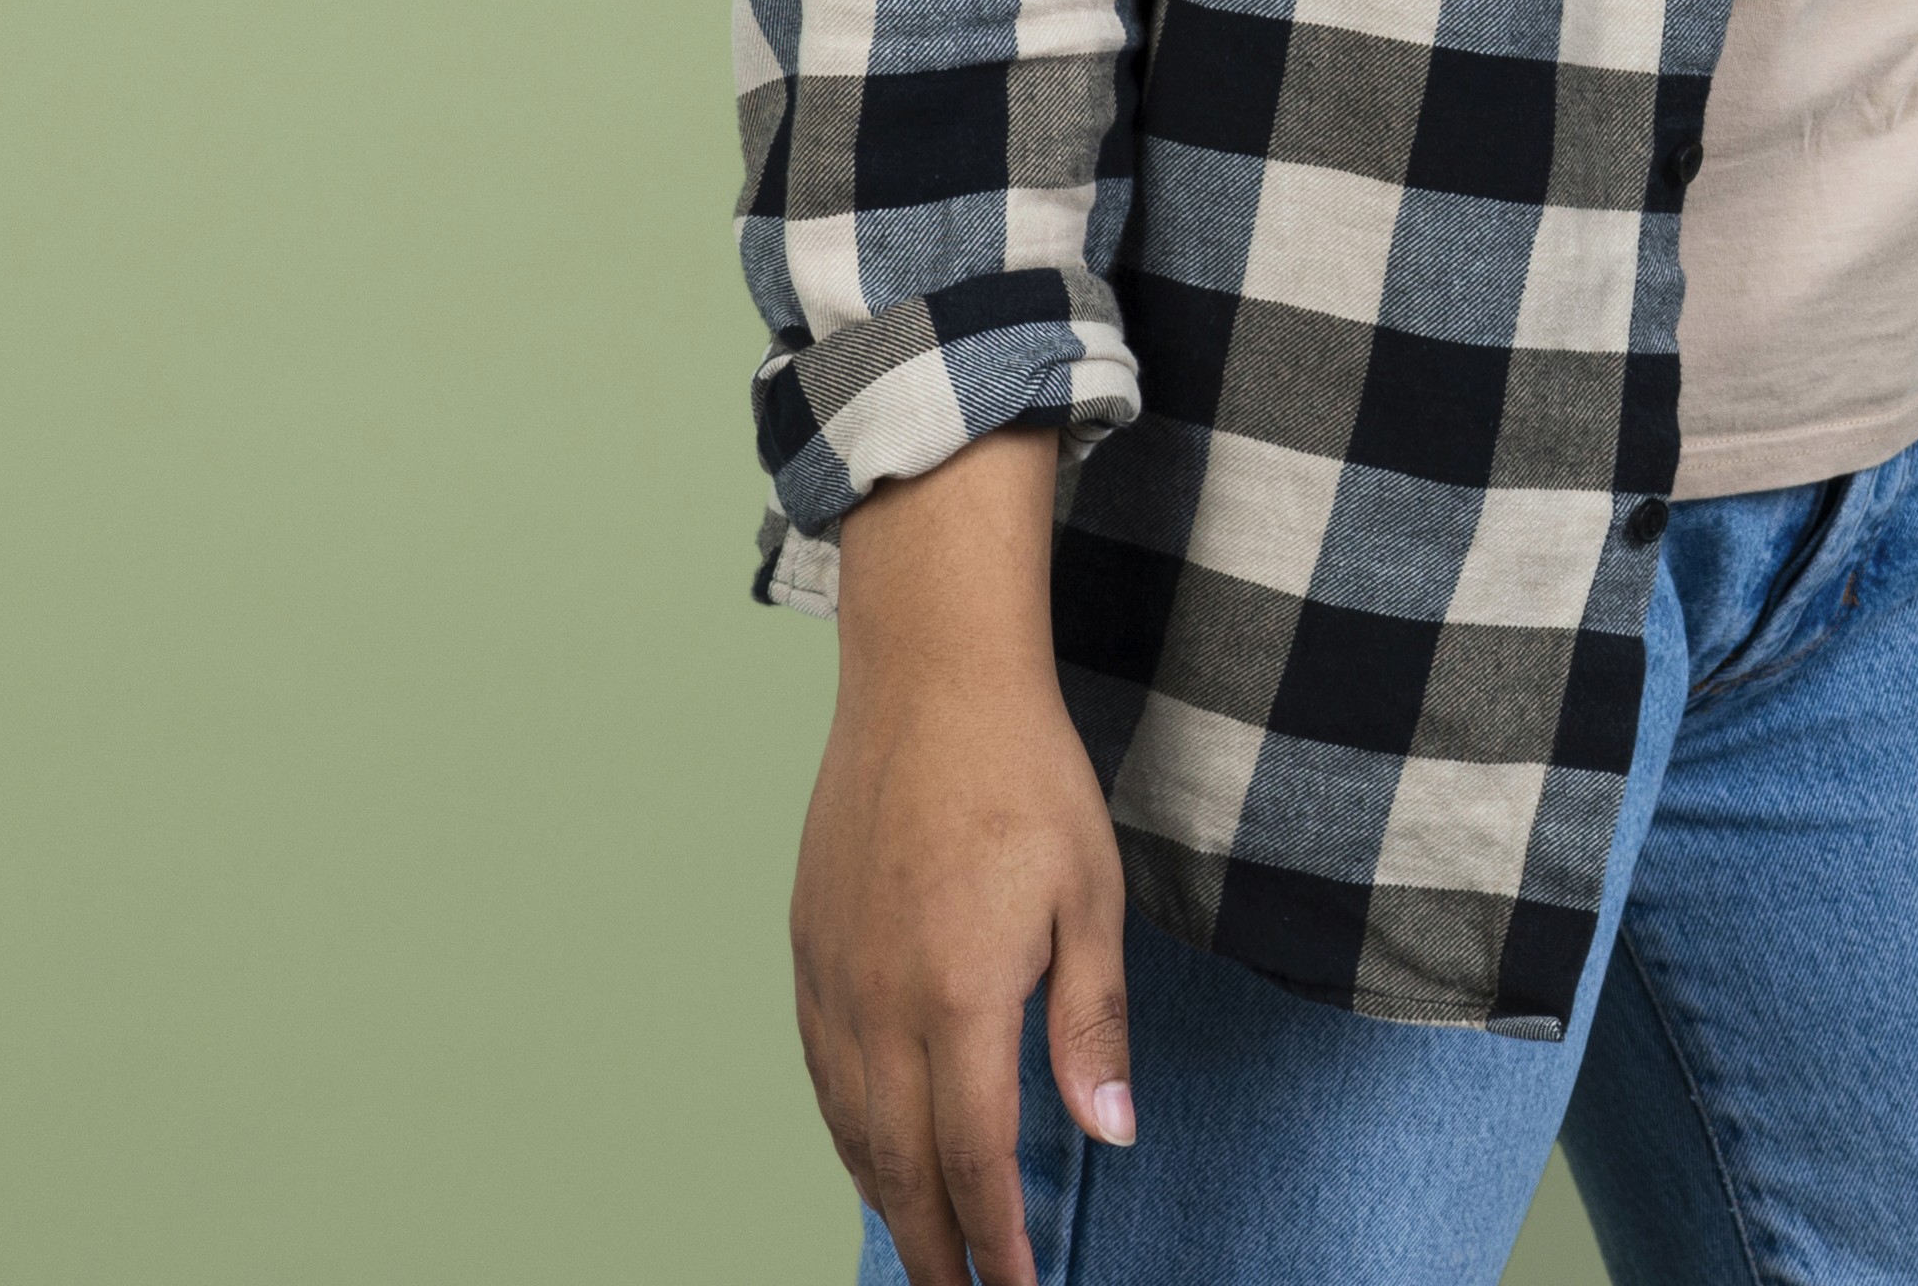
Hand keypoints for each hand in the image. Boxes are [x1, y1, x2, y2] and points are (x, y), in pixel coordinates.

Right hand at [788, 432, 1128, 1285]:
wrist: (928, 687)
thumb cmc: (1027, 781)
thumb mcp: (1093, 897)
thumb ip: (1092, 1023)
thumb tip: (1109, 1131)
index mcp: (961, 997)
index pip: (976, 1155)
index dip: (994, 1235)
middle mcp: (881, 1005)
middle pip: (901, 1164)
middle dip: (935, 1244)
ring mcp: (832, 983)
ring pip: (851, 1129)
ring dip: (887, 1199)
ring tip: (926, 1248)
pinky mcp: (808, 955)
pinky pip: (823, 1076)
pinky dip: (848, 1136)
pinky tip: (873, 1156)